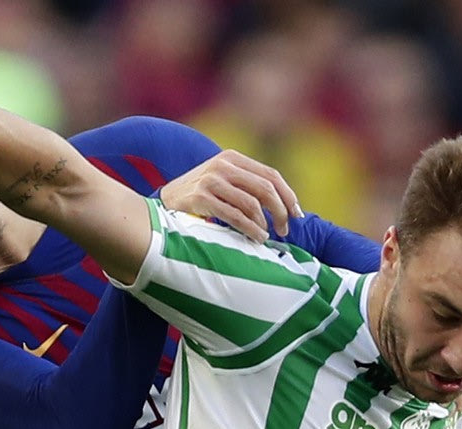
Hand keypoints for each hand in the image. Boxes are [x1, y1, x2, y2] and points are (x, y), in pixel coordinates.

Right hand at [160, 149, 302, 242]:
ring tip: (266, 236)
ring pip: (252, 204)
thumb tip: (284, 206)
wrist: (164, 201)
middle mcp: (223, 165)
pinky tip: (256, 238)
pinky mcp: (201, 197)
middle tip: (284, 229)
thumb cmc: (200, 196)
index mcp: (233, 158)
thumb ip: (248, 186)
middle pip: (266, 189)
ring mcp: (211, 180)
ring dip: (264, 224)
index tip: (297, 214)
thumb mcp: (223, 182)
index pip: (271, 175)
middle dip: (280, 212)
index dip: (288, 196)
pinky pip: (235, 216)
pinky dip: (250, 229)